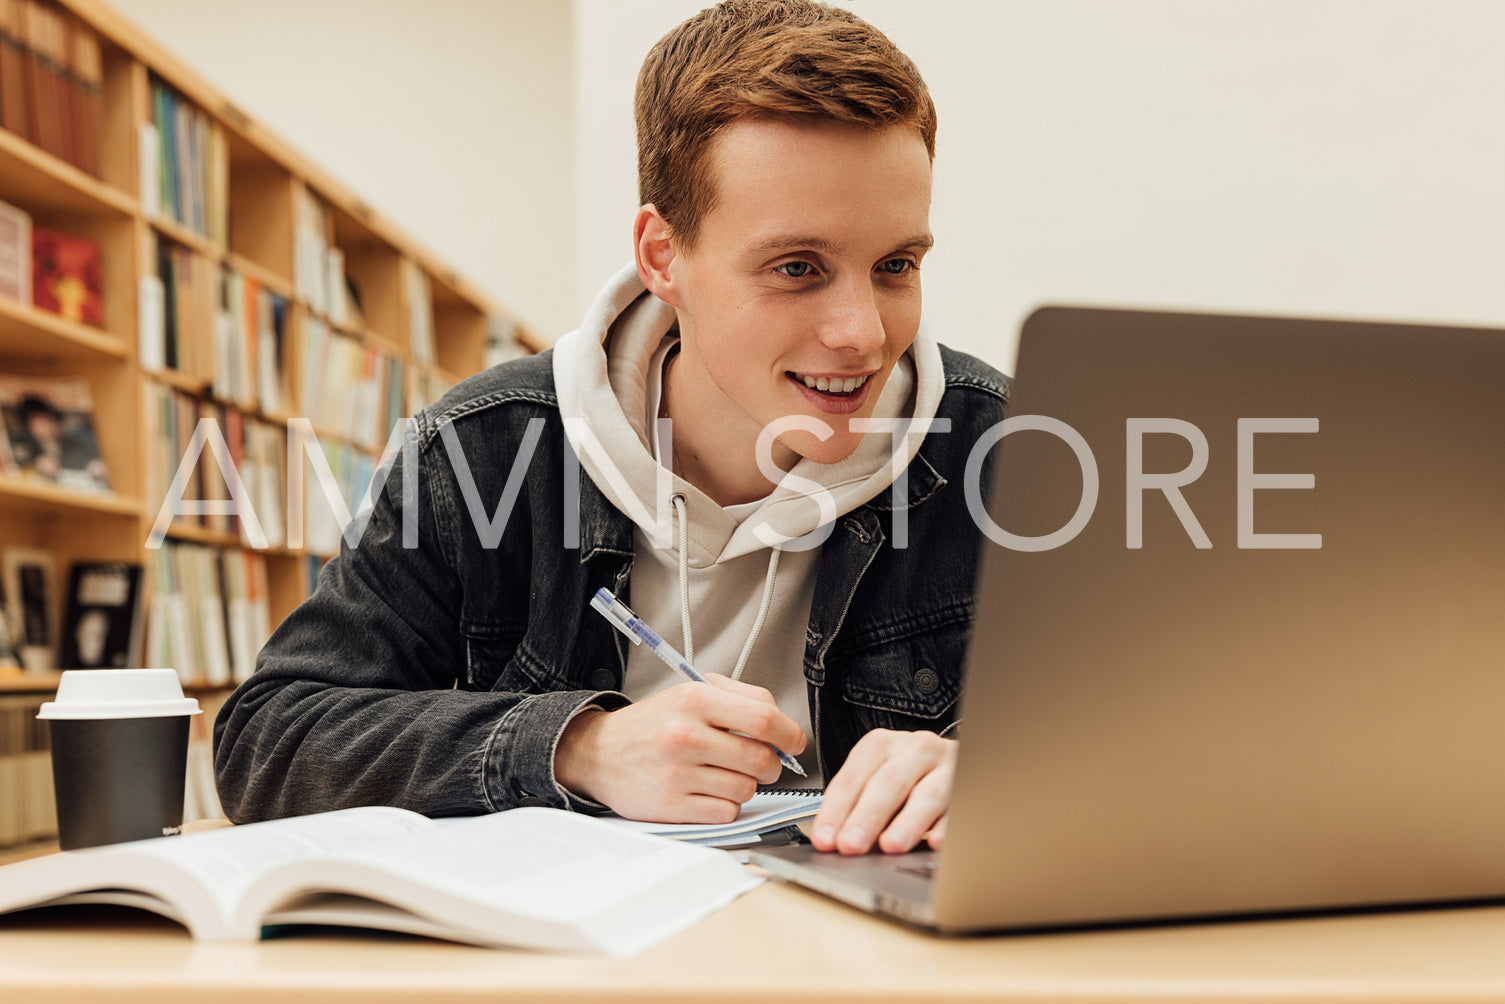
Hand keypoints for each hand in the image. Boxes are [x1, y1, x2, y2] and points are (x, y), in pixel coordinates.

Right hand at [555, 674, 806, 823]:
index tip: (794, 742)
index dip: (790, 734)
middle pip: (761, 759)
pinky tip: (708, 791)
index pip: (764, 719)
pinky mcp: (671, 806)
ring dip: (745, 785)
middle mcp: (684, 734)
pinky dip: (726, 805)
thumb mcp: (693, 691)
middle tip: (761, 762)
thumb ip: (743, 698)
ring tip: (723, 773)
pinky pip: (726, 812)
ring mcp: (677, 773)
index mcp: (694, 699)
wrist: (600, 753)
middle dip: (772, 764)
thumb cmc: (654, 723)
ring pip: (747, 789)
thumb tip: (785, 727)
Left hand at [810, 729, 954, 854]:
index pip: (852, 780)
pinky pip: (960, 806)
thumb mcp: (876, 776)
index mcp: (881, 745)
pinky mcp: (970, 784)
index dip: (836, 811)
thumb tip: (835, 843)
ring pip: (927, 793)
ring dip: (907, 822)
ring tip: (891, 846)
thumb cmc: (908, 772)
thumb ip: (856, 805)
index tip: (825, 840)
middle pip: (888, 783)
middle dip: (867, 817)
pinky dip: (947, 825)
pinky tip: (936, 842)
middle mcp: (913, 750)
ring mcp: (945, 765)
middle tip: (851, 845)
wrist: (951, 757)